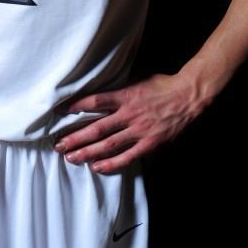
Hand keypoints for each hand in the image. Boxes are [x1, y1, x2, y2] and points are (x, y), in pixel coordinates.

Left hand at [53, 73, 207, 173]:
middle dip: (75, 137)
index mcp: (125, 95)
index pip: (94, 102)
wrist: (188, 96)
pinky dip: (111, 163)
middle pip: (96, 128)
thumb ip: (120, 90)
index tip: (60, 112)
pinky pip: (127, 156)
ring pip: (108, 144)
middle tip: (59, 145)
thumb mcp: (138, 80)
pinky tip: (96, 167)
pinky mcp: (149, 143)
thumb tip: (102, 92)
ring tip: (71, 158)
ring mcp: (139, 130)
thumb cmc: (163, 85)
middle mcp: (129, 114)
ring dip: (88, 152)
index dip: (76, 106)